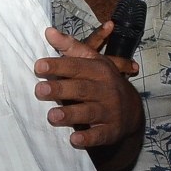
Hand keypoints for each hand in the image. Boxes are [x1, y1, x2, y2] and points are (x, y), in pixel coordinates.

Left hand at [35, 27, 142, 149]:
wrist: (131, 108)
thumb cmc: (102, 80)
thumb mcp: (91, 60)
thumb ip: (70, 47)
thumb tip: (48, 31)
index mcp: (98, 70)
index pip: (77, 66)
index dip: (58, 66)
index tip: (38, 66)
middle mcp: (105, 89)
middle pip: (81, 88)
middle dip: (60, 90)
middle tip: (39, 91)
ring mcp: (109, 110)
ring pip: (89, 112)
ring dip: (70, 114)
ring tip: (52, 116)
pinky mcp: (111, 130)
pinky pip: (99, 134)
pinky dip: (88, 138)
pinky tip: (74, 140)